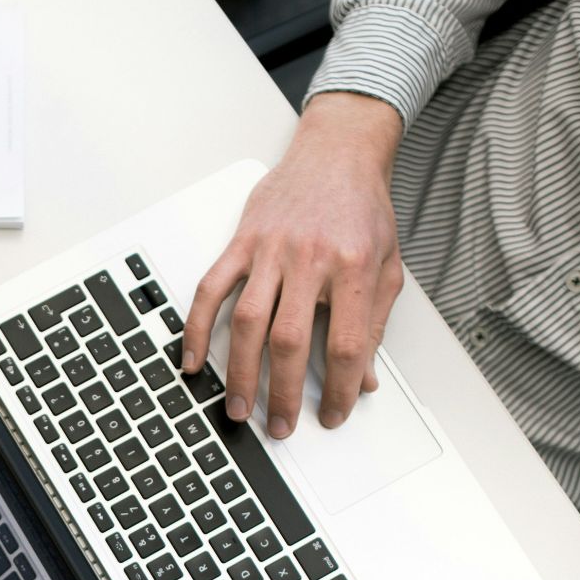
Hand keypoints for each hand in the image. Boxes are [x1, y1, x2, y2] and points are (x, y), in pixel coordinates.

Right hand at [183, 93, 405, 439]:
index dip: (341, 388)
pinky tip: (193, 359)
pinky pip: (211, 289)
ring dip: (240, 371)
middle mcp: (309, 258)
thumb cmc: (362, 209)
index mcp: (352, 267)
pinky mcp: (242, 241)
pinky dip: (197, 327)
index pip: (345, 344)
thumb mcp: (386, 267)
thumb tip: (365, 378)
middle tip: (280, 426)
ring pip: (247, 321)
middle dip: (284, 393)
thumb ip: (374, 324)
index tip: (335, 414)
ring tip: (238, 406)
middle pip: (290, 340)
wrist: (337, 153)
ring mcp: (270, 250)